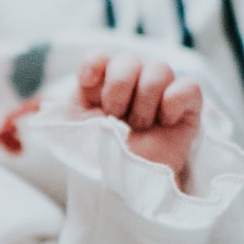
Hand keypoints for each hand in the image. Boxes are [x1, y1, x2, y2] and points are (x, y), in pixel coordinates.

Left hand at [76, 52, 201, 188]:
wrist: (125, 187)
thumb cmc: (99, 157)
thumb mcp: (74, 130)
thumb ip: (68, 106)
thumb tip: (55, 96)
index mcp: (100, 85)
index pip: (100, 56)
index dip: (94, 62)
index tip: (87, 83)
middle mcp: (131, 84)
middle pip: (128, 59)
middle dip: (118, 87)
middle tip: (114, 116)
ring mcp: (160, 93)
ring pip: (160, 68)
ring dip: (144, 100)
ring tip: (138, 127)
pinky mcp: (187, 107)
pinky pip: (188, 85)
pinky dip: (174, 101)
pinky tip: (164, 122)